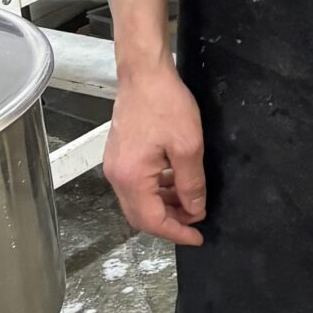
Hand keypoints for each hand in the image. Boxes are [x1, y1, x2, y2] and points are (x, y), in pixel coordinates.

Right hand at [104, 62, 207, 246]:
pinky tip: (176, 182)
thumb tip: (195, 209)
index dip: (176, 232)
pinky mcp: (119, 155)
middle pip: (141, 215)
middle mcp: (117, 176)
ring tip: (191, 202)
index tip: (197, 237)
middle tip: (195, 221)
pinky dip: (157, 190)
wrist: (144, 74)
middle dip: (169, 222)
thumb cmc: (166, 105)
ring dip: (164, 205)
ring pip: (139, 200)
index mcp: (131, 178)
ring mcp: (115, 165)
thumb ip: (191, 183)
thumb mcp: (188, 147)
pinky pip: (137, 184)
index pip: (151, 220)